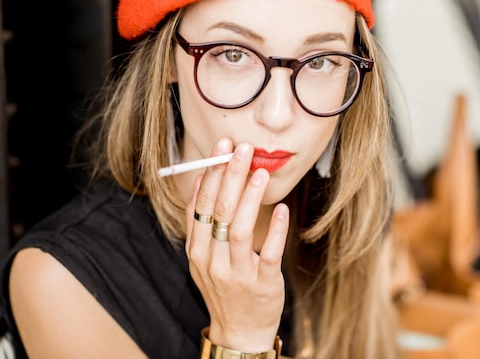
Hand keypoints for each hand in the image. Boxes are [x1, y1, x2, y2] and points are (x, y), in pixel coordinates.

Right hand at [185, 138, 288, 351]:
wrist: (239, 331)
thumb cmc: (224, 287)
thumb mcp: (204, 258)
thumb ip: (202, 223)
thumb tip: (204, 179)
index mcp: (196, 251)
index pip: (200, 206)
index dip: (211, 174)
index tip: (221, 148)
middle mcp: (212, 262)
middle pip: (219, 212)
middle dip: (230, 176)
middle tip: (242, 148)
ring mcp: (236, 274)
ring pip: (240, 230)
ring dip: (250, 198)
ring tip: (260, 172)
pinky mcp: (262, 285)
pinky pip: (269, 254)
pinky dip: (276, 230)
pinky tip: (282, 209)